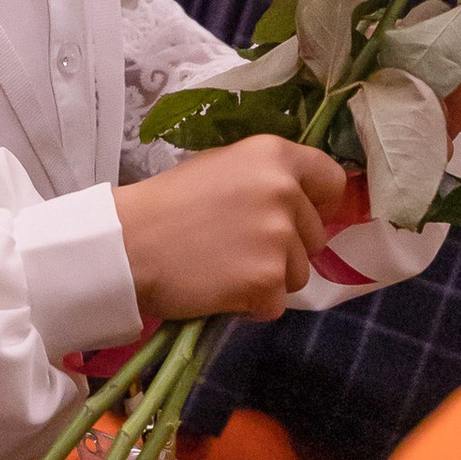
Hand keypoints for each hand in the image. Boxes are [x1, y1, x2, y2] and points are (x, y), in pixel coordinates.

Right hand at [114, 134, 348, 322]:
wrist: (128, 245)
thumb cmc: (168, 204)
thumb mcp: (222, 167)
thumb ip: (267, 179)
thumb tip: (304, 204)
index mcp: (274, 154)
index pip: (331, 180)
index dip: (319, 204)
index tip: (300, 218)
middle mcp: (284, 189)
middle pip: (315, 236)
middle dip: (285, 248)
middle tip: (238, 246)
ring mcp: (278, 236)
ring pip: (299, 273)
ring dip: (269, 279)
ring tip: (225, 267)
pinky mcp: (267, 279)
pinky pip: (277, 304)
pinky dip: (252, 305)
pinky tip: (219, 289)